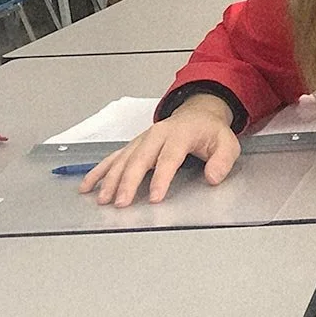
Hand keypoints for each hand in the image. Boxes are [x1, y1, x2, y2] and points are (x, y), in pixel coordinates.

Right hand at [81, 94, 241, 206]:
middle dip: (128, 182)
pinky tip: (88, 185)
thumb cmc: (210, 132)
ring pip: (123, 159)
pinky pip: (114, 157)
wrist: (198, 114)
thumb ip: (222, 161)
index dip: (161, 178)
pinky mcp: (134, 144)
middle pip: (140, 159)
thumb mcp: (227, 143)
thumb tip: (213, 177)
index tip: (154, 198)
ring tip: (103, 199)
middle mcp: (157, 135)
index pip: (168, 158)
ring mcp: (142, 139)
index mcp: (179, 134)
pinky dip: (100, 171)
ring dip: (111, 179)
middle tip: (121, 202)